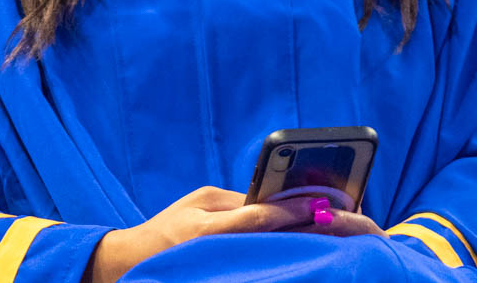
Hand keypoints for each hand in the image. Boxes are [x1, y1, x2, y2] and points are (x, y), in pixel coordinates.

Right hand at [85, 188, 371, 282]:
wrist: (139, 262)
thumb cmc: (169, 227)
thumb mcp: (199, 203)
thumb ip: (234, 203)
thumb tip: (271, 201)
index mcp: (209, 225)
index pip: (257, 217)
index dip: (290, 210)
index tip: (319, 202)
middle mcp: (220, 248)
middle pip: (272, 239)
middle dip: (304, 227)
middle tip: (337, 219)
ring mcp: (226, 265)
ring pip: (271, 255)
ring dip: (299, 243)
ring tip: (328, 233)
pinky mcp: (230, 274)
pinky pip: (263, 265)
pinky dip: (285, 255)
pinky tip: (305, 250)